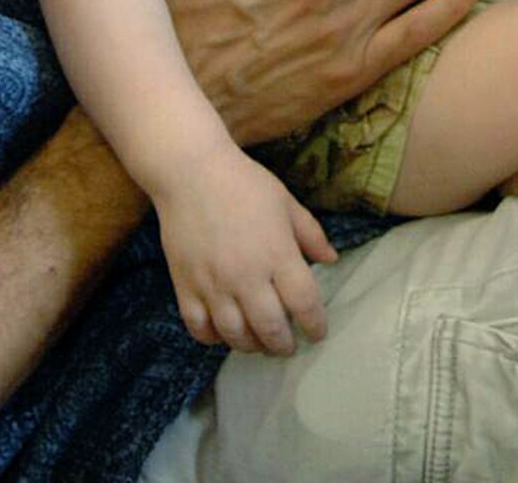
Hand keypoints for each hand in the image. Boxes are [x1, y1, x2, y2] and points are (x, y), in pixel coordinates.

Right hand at [157, 147, 336, 354]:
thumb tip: (332, 259)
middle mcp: (246, 276)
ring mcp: (213, 284)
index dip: (315, 325)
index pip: (304, 304)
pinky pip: (199, 327)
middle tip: (288, 345)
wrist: (190, 172)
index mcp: (277, 254)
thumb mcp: (286, 203)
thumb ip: (311, 234)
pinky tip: (223, 332)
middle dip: (283, 345)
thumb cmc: (244, 183)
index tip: (318, 332)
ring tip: (259, 342)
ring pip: (235, 335)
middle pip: (270, 329)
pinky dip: (213, 338)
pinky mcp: (185, 286)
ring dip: (251, 346)